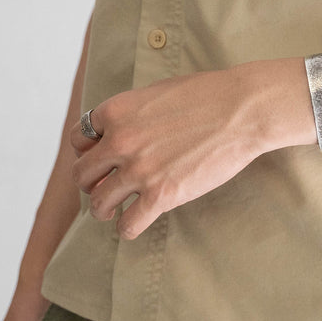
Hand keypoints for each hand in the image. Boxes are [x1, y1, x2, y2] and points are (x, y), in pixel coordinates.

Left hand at [70, 64, 287, 239]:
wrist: (243, 110)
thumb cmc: (208, 95)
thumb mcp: (157, 92)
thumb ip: (133, 112)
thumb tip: (124, 128)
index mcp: (116, 111)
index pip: (78, 138)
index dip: (87, 152)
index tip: (100, 160)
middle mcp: (120, 141)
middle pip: (81, 174)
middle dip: (91, 183)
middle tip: (104, 187)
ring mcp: (139, 170)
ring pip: (99, 203)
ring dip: (105, 210)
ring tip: (115, 211)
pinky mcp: (162, 195)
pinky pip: (127, 225)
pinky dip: (128, 228)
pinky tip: (136, 223)